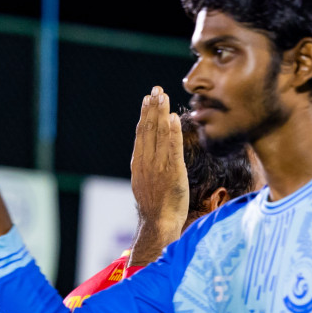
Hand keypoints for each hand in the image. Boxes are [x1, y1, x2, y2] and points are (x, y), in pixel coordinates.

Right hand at [130, 87, 188, 243]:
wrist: (158, 222)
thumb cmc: (156, 206)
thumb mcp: (146, 183)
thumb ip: (148, 166)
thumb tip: (150, 154)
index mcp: (139, 162)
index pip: (142, 133)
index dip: (145, 115)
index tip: (147, 99)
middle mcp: (146, 161)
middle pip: (148, 128)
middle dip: (152, 107)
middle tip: (156, 90)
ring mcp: (158, 165)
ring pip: (158, 134)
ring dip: (160, 113)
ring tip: (163, 96)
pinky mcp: (172, 171)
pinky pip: (172, 147)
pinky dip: (172, 131)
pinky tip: (172, 117)